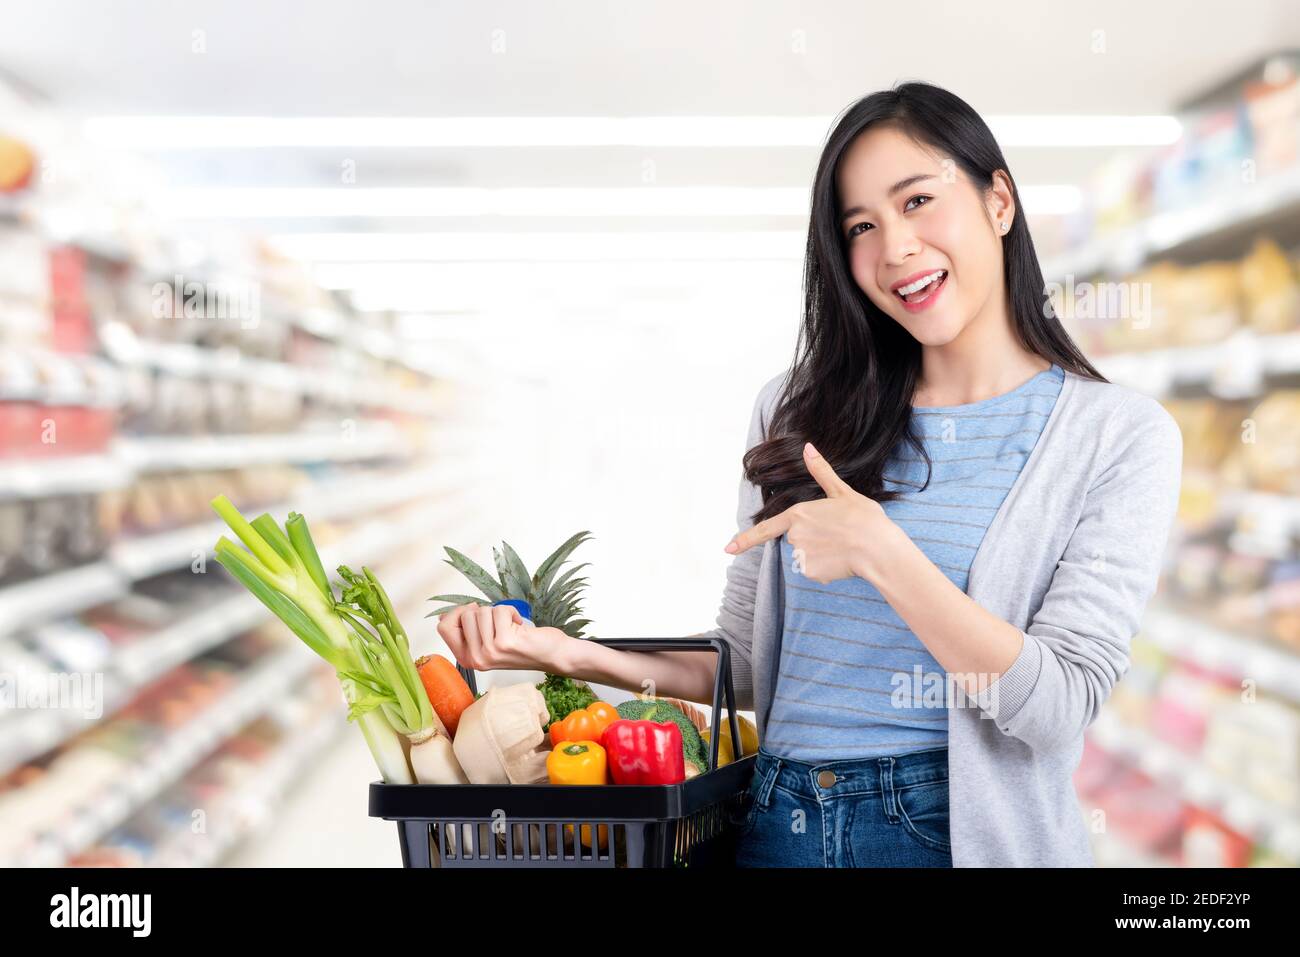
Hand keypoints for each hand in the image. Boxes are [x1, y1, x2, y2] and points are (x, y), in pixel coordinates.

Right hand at [436, 603, 568, 672]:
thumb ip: (466, 630)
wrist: (552, 654)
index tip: (475, 614)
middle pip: (464, 615)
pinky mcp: (503, 643)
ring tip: (510, 627)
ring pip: (481, 611)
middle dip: (484, 612)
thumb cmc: (523, 644)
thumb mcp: (488, 639)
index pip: (443, 627)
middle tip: (499, 625)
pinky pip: (499, 610)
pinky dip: (512, 612)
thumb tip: (443, 618)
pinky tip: (519, 626)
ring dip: (499, 612)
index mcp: (467, 659)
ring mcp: (488, 652)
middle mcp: (475, 659)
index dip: (458, 613)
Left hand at [723, 441, 899, 583]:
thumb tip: (808, 447)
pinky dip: (827, 568)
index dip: (745, 540)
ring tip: (842, 547)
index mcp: (799, 514)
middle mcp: (795, 536)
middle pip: (797, 540)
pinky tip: (841, 560)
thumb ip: (821, 472)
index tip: (727, 549)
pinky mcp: (811, 572)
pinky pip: (815, 570)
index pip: (766, 529)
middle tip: (837, 534)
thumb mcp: (842, 491)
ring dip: (820, 554)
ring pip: (806, 557)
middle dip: (813, 539)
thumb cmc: (863, 518)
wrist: (877, 548)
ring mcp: (801, 556)